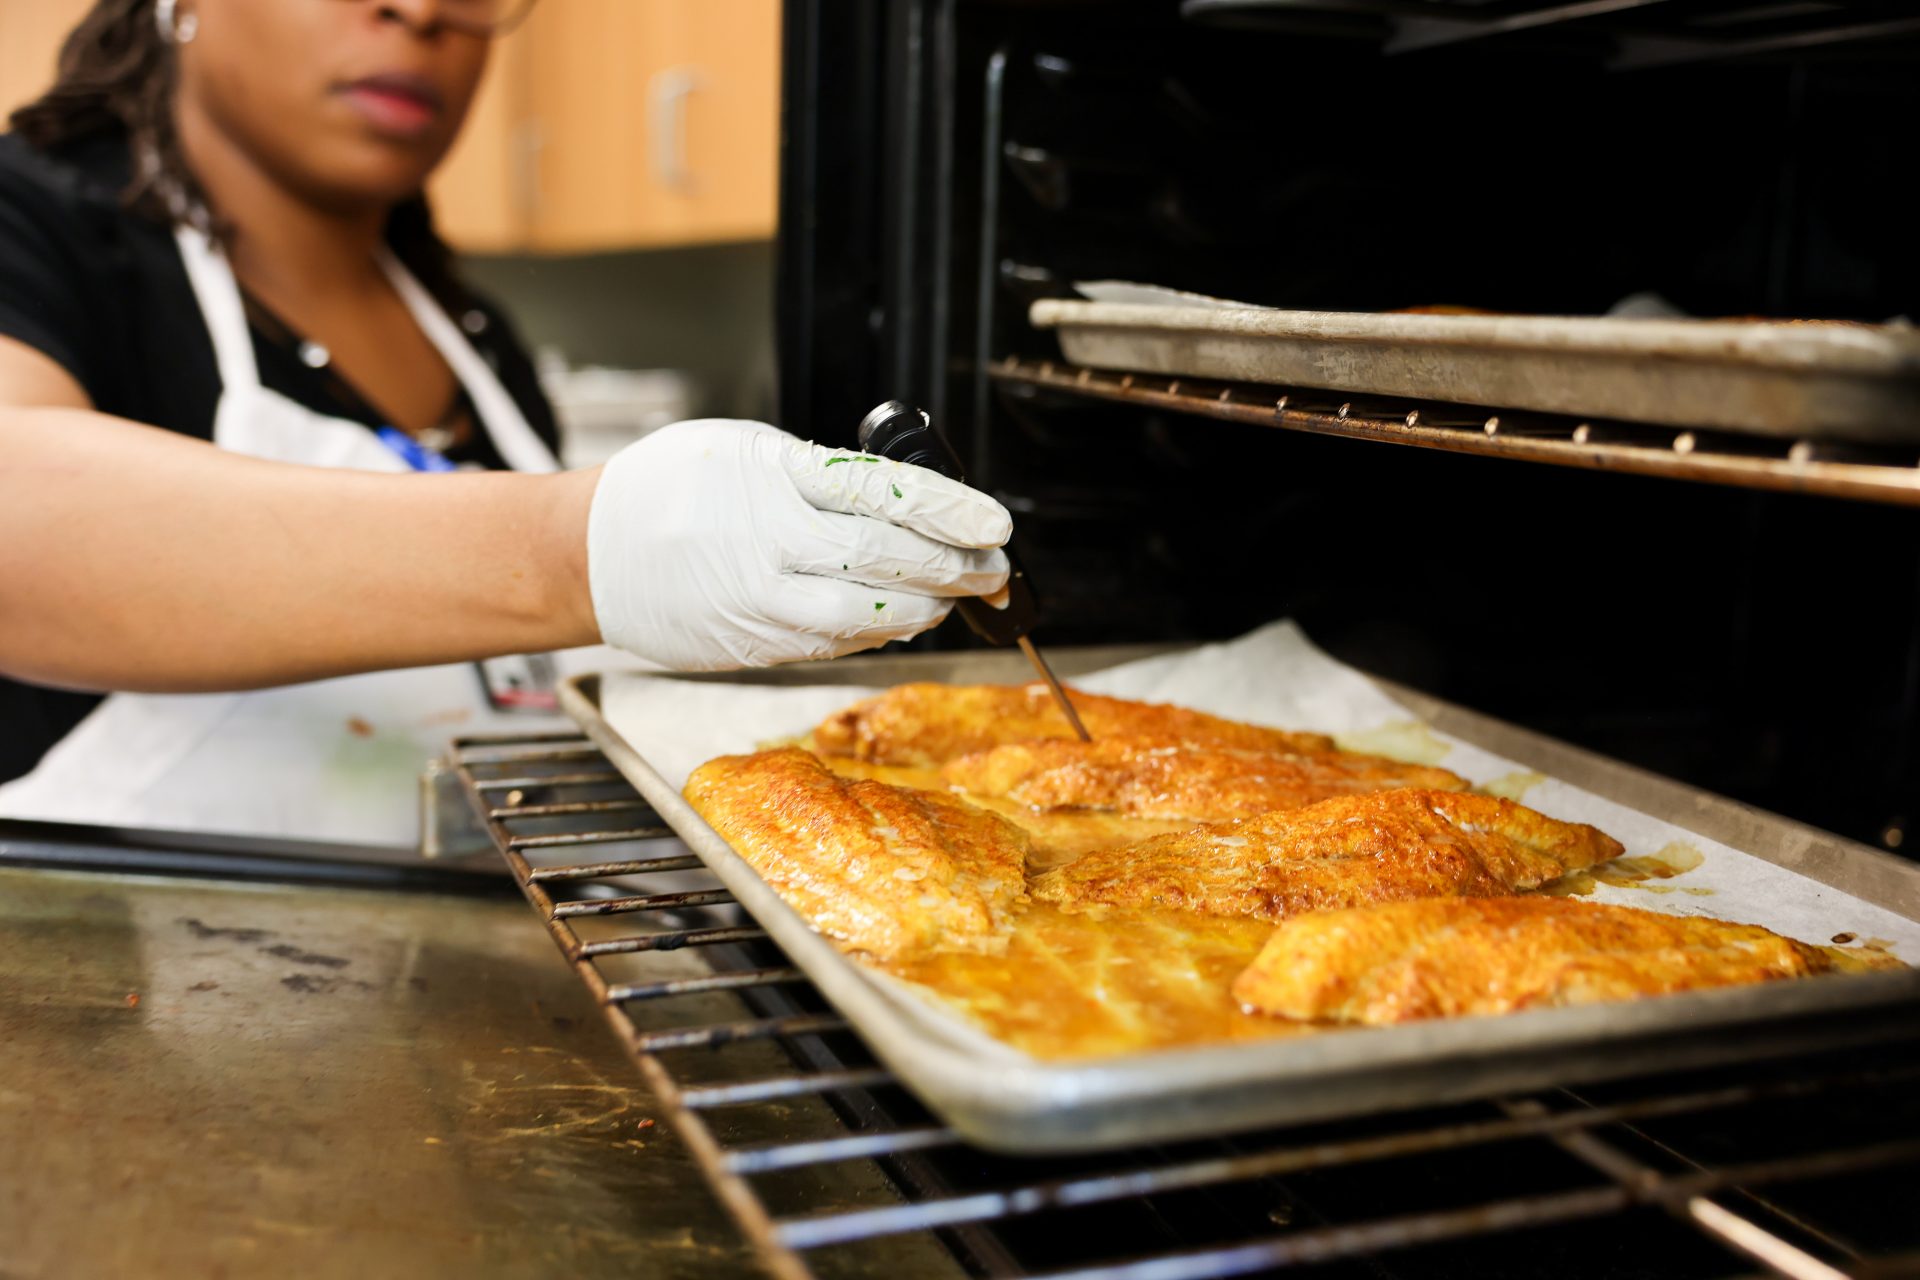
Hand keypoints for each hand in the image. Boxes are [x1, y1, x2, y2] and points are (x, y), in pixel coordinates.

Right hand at [586, 419, 1012, 669]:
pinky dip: (876, 634)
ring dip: (923, 611)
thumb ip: (816, 474)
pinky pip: (832, 645)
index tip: (994, 523)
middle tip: (994, 568)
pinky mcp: (752, 645)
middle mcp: (769, 546)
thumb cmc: (664, 490)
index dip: (947, 512)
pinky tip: (901, 620)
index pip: (881, 495)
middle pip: (885, 561)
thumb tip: (895, 500)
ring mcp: (760, 604)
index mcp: (771, 481)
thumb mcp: (742, 450)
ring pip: (865, 618)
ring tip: (955, 599)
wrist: (584, 554)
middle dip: (953, 568)